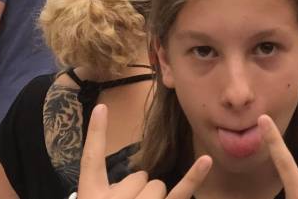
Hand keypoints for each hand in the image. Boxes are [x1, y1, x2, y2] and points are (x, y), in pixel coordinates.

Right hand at [78, 105, 211, 198]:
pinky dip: (195, 176)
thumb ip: (112, 193)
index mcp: (90, 195)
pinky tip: (206, 160)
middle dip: (137, 193)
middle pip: (138, 177)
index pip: (90, 158)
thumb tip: (144, 180)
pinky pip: (180, 192)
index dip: (96, 133)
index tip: (101, 107)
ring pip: (156, 185)